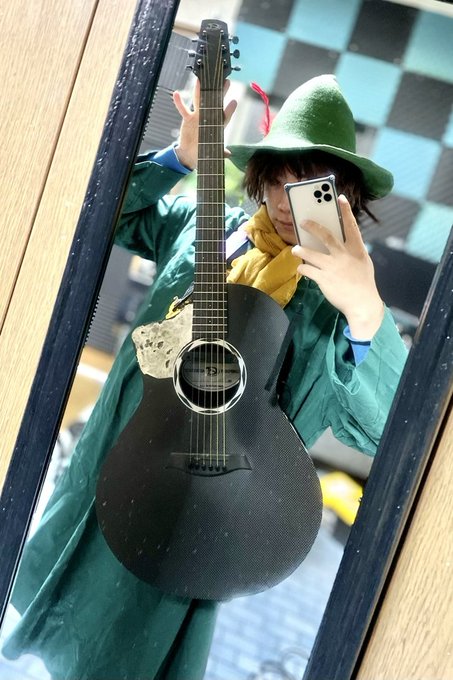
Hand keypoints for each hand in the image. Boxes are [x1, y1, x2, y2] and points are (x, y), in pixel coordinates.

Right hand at [172, 80, 236, 169]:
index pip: (224, 117)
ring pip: (199, 101)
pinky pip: (183, 109)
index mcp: (217, 126)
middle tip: (226, 82)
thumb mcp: (213, 153)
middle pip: (214, 104)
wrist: (191, 153)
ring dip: (199, 91)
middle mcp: (208, 118)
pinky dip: (179, 102)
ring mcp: (197, 116)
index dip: (229, 110)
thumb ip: (221, 152)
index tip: (234, 102)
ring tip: (200, 80)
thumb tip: (229, 154)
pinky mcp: (187, 119)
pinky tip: (176, 93)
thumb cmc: (204, 151)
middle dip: (220, 93)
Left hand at [292, 195, 383, 339]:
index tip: (340, 198)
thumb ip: (352, 251)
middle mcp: (344, 255)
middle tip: (303, 222)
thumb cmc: (363, 283)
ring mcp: (333, 267)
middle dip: (313, 226)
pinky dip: (302, 268)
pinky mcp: (324, 279)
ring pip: (311, 253)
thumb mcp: (363, 263)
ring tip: (295, 248)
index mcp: (356, 249)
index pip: (351, 226)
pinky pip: (307, 269)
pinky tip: (301, 268)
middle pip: (326, 235)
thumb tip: (337, 243)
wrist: (362, 304)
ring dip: (300, 249)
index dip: (346, 211)